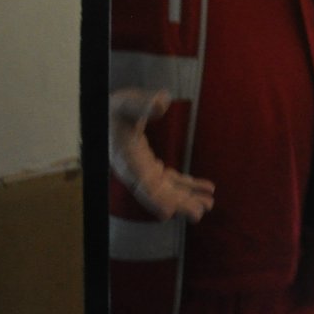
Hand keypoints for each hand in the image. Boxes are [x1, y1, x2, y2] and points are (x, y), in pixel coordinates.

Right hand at [109, 88, 215, 221]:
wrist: (105, 115)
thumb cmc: (115, 108)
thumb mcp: (125, 103)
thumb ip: (142, 104)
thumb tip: (162, 101)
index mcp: (125, 158)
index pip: (140, 183)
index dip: (154, 198)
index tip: (168, 212)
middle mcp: (133, 170)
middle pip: (157, 192)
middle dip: (177, 203)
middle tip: (199, 212)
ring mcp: (142, 171)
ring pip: (167, 189)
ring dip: (187, 197)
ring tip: (209, 204)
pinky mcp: (150, 168)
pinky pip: (171, 181)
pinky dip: (188, 185)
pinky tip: (207, 189)